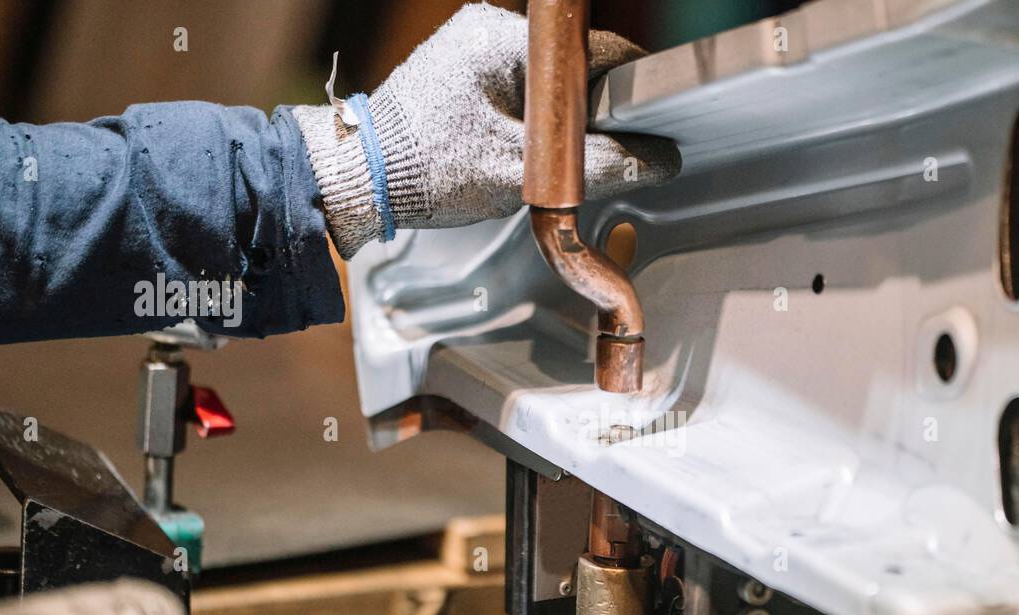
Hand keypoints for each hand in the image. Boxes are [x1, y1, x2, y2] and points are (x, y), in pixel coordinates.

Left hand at [293, 2, 680, 257]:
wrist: (362, 180)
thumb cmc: (429, 171)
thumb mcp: (522, 173)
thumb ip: (595, 166)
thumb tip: (656, 160)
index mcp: (504, 40)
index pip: (594, 50)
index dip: (630, 87)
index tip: (652, 118)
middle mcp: (487, 30)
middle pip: (572, 67)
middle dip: (590, 111)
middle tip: (599, 153)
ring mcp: (472, 49)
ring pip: (547, 82)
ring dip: (559, 119)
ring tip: (550, 158)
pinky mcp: (462, 72)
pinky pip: (518, 89)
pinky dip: (532, 119)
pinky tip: (524, 150)